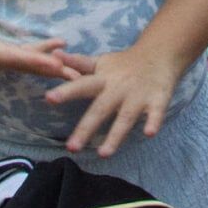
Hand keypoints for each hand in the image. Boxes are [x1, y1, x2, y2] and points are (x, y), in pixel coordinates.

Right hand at [0, 19, 75, 79]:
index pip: (16, 59)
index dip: (36, 62)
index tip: (57, 66)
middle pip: (31, 65)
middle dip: (54, 70)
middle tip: (80, 76)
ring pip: (32, 61)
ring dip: (53, 63)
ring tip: (77, 64)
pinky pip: (26, 53)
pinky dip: (42, 52)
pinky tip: (58, 48)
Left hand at [46, 44, 182, 155]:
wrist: (159, 53)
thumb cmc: (123, 64)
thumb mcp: (100, 62)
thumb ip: (77, 63)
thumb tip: (54, 54)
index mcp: (102, 80)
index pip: (81, 85)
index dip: (66, 92)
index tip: (49, 98)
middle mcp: (118, 89)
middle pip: (100, 109)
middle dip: (86, 128)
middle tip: (71, 147)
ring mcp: (138, 95)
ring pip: (125, 118)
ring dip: (115, 136)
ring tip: (103, 154)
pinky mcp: (157, 99)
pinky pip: (156, 113)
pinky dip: (153, 122)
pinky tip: (149, 133)